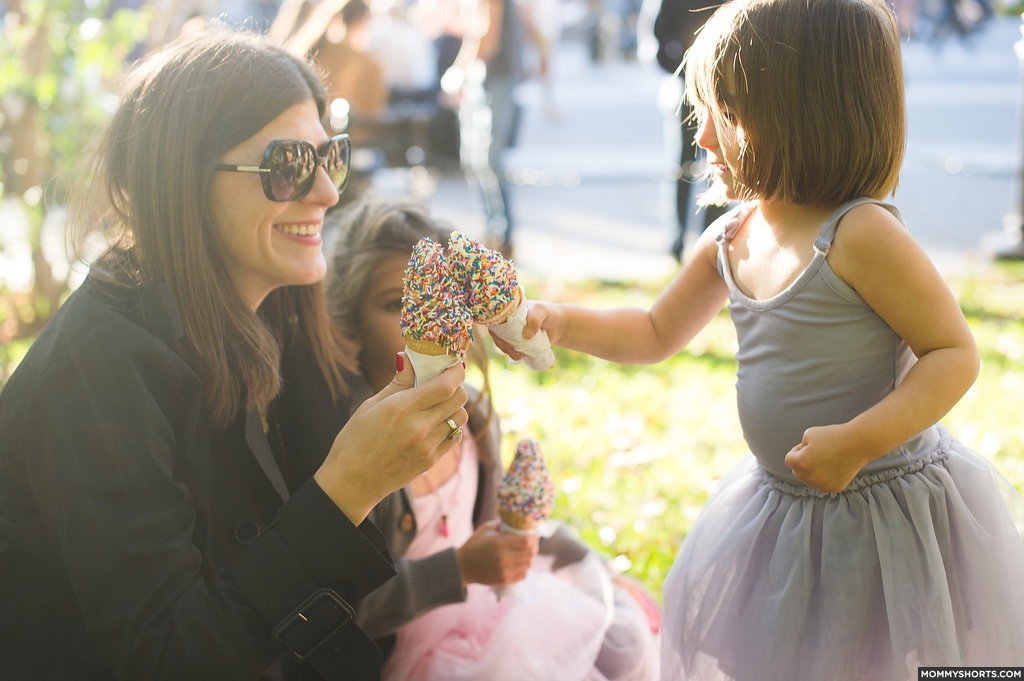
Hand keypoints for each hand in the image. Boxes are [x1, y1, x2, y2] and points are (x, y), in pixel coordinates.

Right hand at [315, 353, 467, 523]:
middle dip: (456, 386)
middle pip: (459, 398)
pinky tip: (435, 424)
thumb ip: (397, 382)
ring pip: (460, 417)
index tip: (455, 365)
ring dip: (454, 407)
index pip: (446, 385)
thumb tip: (409, 357)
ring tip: (438, 405)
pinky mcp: (431, 461)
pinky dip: (450, 426)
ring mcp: (428, 446)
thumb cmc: (354, 440)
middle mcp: (419, 427)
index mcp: (402, 408)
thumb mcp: (371, 406)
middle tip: (445, 383)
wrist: (352, 482)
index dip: (455, 372)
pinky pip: (454, 437)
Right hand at [455, 520, 538, 586]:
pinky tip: (521, 564)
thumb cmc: (474, 544)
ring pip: (528, 564)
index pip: (526, 541)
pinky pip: (522, 575)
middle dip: (534, 547)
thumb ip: (501, 524)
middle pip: (530, 553)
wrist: (463, 566)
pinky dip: (524, 568)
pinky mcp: (504, 580)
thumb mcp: (486, 529)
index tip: (534, 535)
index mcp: (500, 543)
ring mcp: (505, 570)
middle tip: (533, 544)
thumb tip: (515, 520)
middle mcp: (504, 557)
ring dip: (529, 558)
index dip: (534, 538)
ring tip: (526, 553)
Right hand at [488, 300, 558, 360]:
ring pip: (502, 345)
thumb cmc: (547, 313)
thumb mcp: (541, 312)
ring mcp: (511, 335)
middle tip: (516, 348)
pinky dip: (515, 355)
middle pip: (497, 336)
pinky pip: (510, 352)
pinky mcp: (517, 344)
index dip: (497, 331)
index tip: (505, 338)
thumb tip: (526, 336)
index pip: (494, 321)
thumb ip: (534, 320)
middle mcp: (506, 323)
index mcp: (507, 312)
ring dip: (510, 351)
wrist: (557, 325)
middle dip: (504, 344)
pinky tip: (523, 355)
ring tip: (522, 352)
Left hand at [784, 423, 869, 493]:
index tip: (809, 445)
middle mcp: (810, 478)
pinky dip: (825, 476)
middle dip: (803, 462)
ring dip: (813, 471)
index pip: (789, 460)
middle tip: (818, 451)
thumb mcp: (808, 435)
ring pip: (810, 479)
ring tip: (827, 458)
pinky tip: (834, 466)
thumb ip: (798, 449)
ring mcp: (822, 485)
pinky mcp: (834, 488)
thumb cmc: (832, 435)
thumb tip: (800, 463)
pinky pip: (823, 483)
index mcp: (801, 463)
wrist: (858, 443)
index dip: (797, 450)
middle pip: (798, 471)